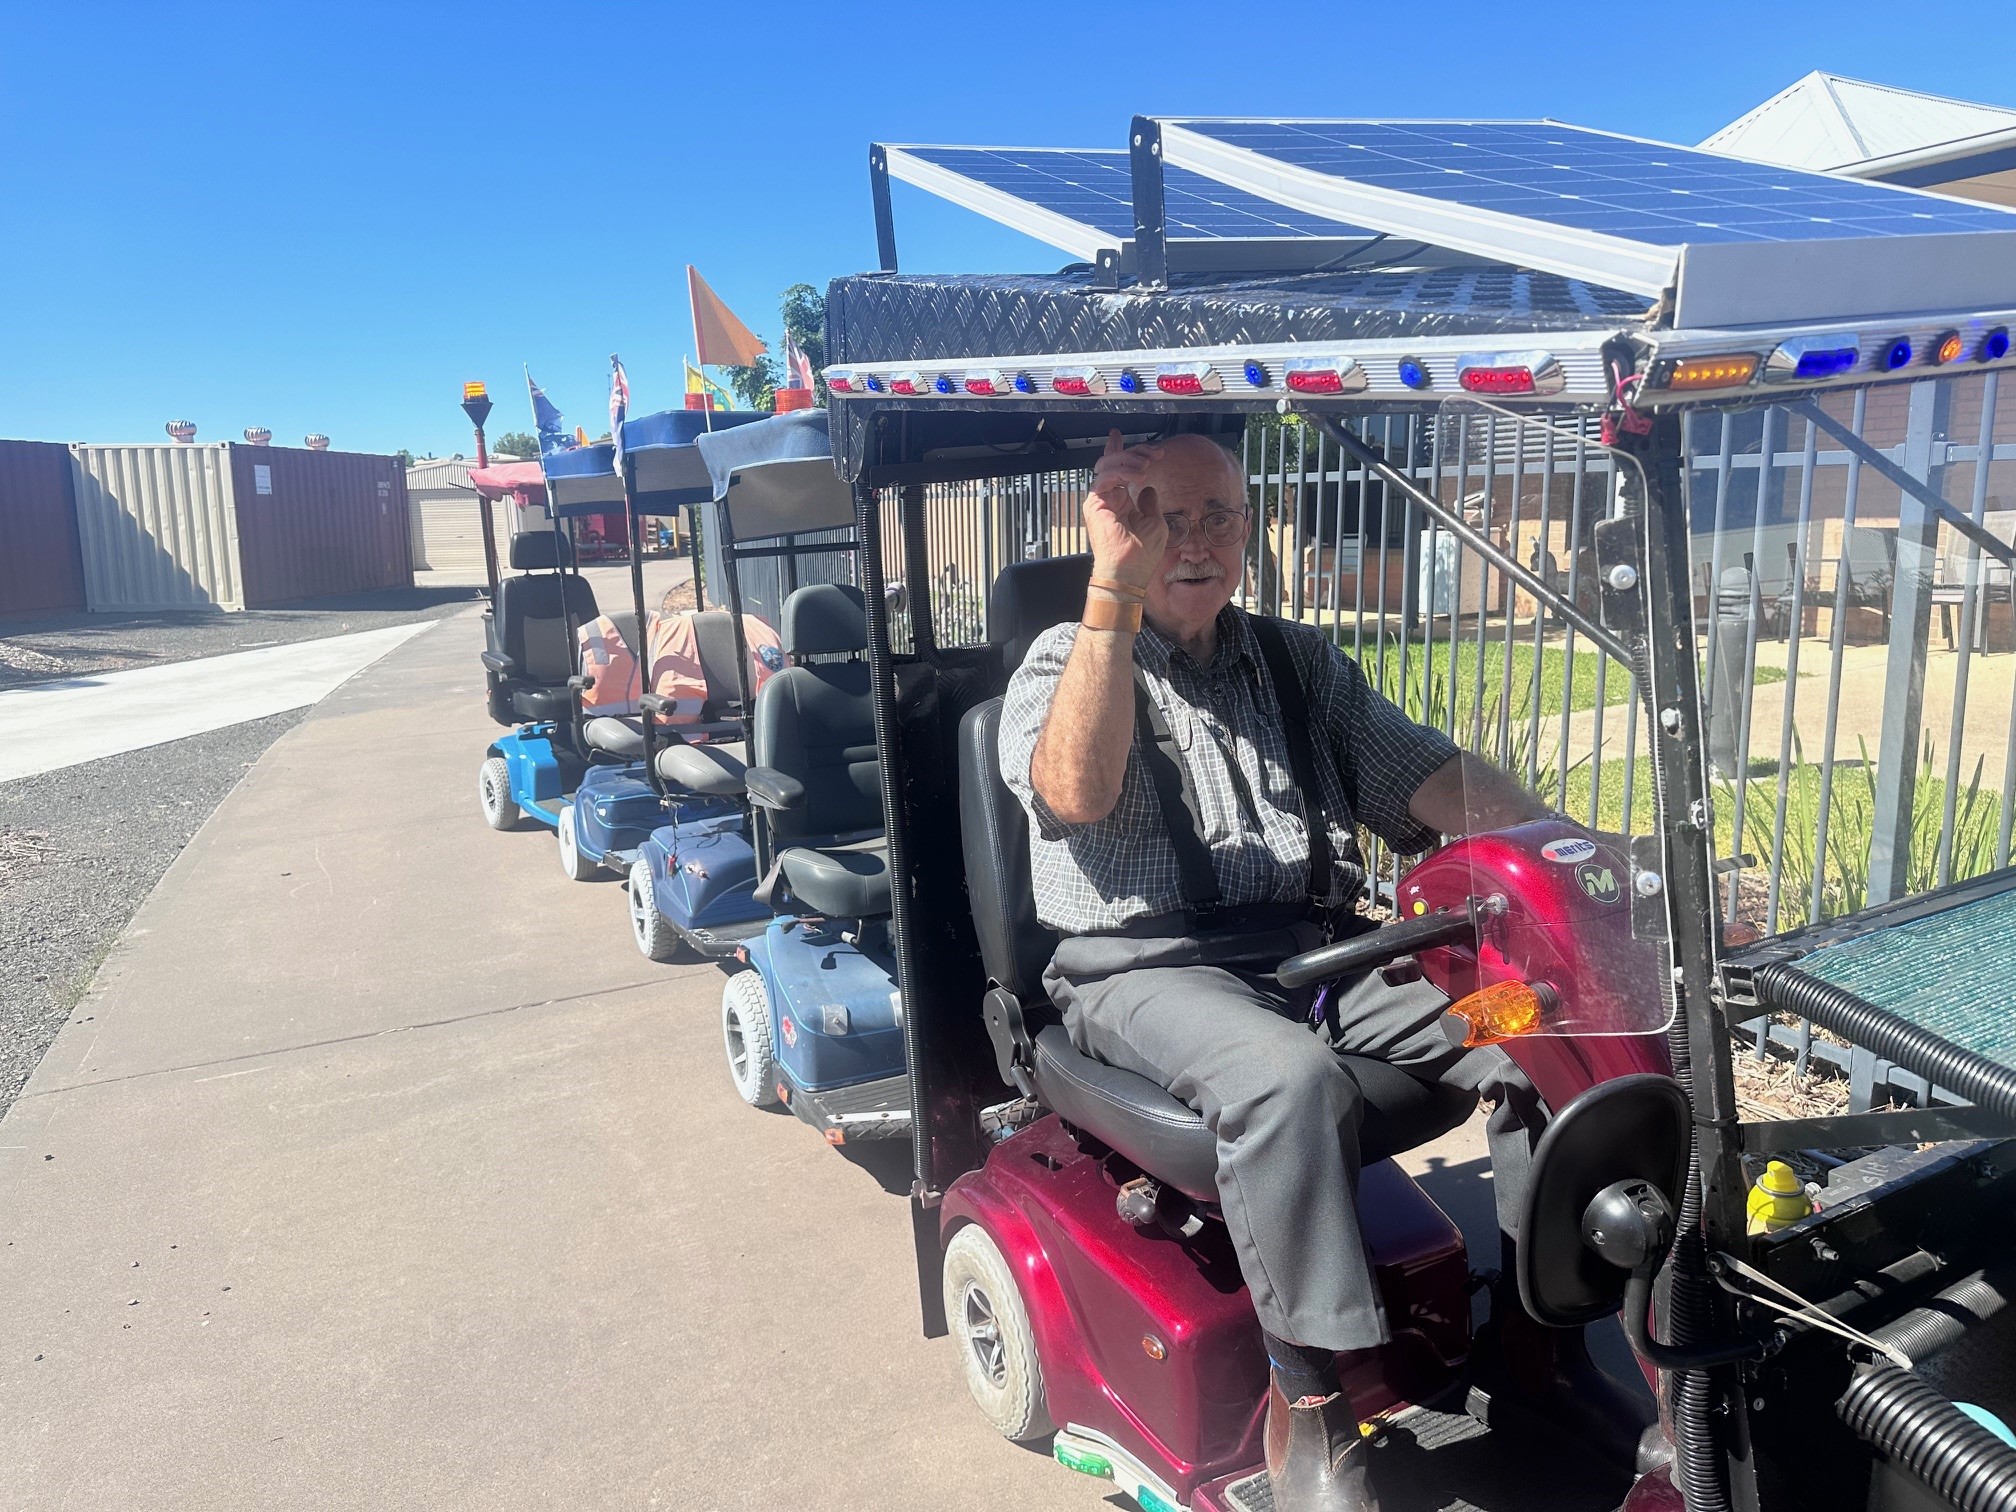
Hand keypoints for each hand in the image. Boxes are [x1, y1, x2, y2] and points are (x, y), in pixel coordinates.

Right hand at [1084, 430, 1167, 591]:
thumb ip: (1150, 503)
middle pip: (1115, 462)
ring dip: (1130, 459)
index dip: (1120, 450)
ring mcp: (1100, 500)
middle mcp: (1108, 498)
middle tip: (1156, 454)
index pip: (1118, 470)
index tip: (1120, 435)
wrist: (1129, 571)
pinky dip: (1122, 471)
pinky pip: (1106, 477)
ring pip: (1108, 465)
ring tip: (1148, 465)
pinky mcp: (1095, 504)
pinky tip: (1138, 475)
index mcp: (1121, 502)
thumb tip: (1148, 488)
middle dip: (1136, 452)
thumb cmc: (1142, 554)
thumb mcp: (1155, 522)